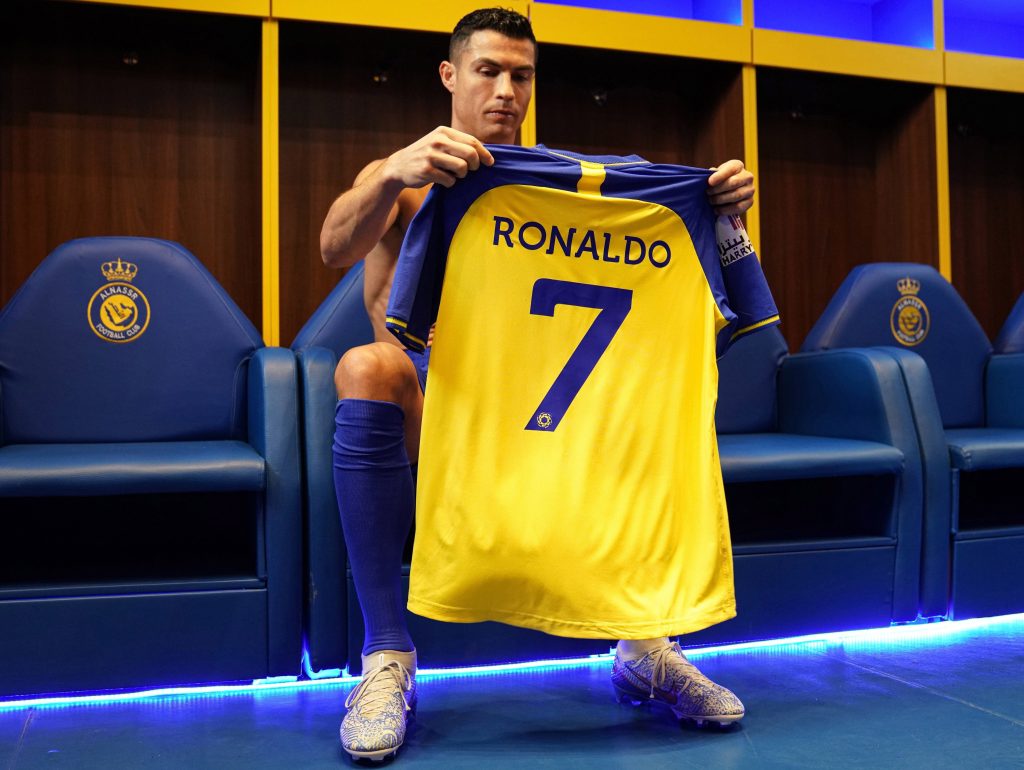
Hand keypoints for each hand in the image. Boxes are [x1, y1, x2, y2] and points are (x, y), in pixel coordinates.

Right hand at [380, 126, 494, 189]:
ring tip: (454, 174)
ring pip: (462, 168)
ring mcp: (431, 156)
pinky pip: (450, 180)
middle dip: (475, 165)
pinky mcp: (427, 170)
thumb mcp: (439, 142)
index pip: (472, 141)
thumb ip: (458, 144)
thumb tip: (484, 152)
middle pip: (470, 154)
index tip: (490, 162)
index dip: (484, 153)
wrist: (399, 166)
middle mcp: (438, 141)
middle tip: (471, 170)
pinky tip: (442, 179)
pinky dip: (450, 183)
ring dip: (462, 175)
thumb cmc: (426, 155)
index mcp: (443, 132)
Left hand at [707, 160, 754, 215]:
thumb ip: (713, 174)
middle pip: (734, 183)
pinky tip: (716, 210)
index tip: (710, 182)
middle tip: (708, 193)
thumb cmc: (720, 181)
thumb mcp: (716, 174)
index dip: (720, 175)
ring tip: (711, 201)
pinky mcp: (750, 202)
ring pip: (736, 195)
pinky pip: (738, 207)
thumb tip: (711, 172)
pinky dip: (725, 210)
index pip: (731, 169)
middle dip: (718, 189)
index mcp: (738, 166)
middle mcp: (748, 176)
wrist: (728, 192)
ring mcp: (750, 190)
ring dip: (721, 199)